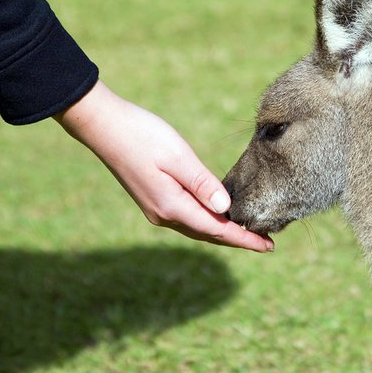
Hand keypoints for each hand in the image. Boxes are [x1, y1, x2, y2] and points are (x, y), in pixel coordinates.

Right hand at [54, 80, 273, 251]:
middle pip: (209, 234)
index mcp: (172, 206)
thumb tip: (226, 208)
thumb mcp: (178, 156)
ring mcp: (156, 209)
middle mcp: (164, 214)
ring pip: (198, 228)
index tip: (268, 246)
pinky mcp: (153, 199)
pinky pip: (188, 218)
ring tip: (248, 233)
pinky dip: (207, 222)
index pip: (218, 230)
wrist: (103, 126)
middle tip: (266, 243)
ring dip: (223, 232)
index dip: (244, 238)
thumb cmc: (142, 135)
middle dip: (238, 239)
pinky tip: (217, 216)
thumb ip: (202, 183)